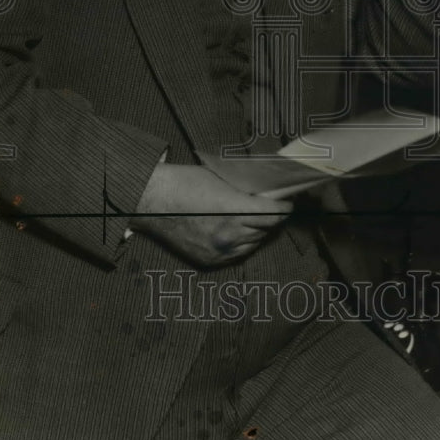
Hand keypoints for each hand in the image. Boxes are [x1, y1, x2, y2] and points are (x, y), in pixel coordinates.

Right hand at [130, 160, 292, 266]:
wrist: (151, 200)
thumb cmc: (184, 182)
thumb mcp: (221, 178)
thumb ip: (246, 190)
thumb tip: (268, 193)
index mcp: (234, 210)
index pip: (274, 215)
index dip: (284, 208)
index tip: (287, 203)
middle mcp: (230, 234)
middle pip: (266, 229)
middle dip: (272, 218)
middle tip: (273, 208)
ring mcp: (220, 250)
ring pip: (253, 244)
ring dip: (257, 232)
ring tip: (254, 219)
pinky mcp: (209, 261)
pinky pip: (236, 255)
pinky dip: (241, 244)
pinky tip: (237, 231)